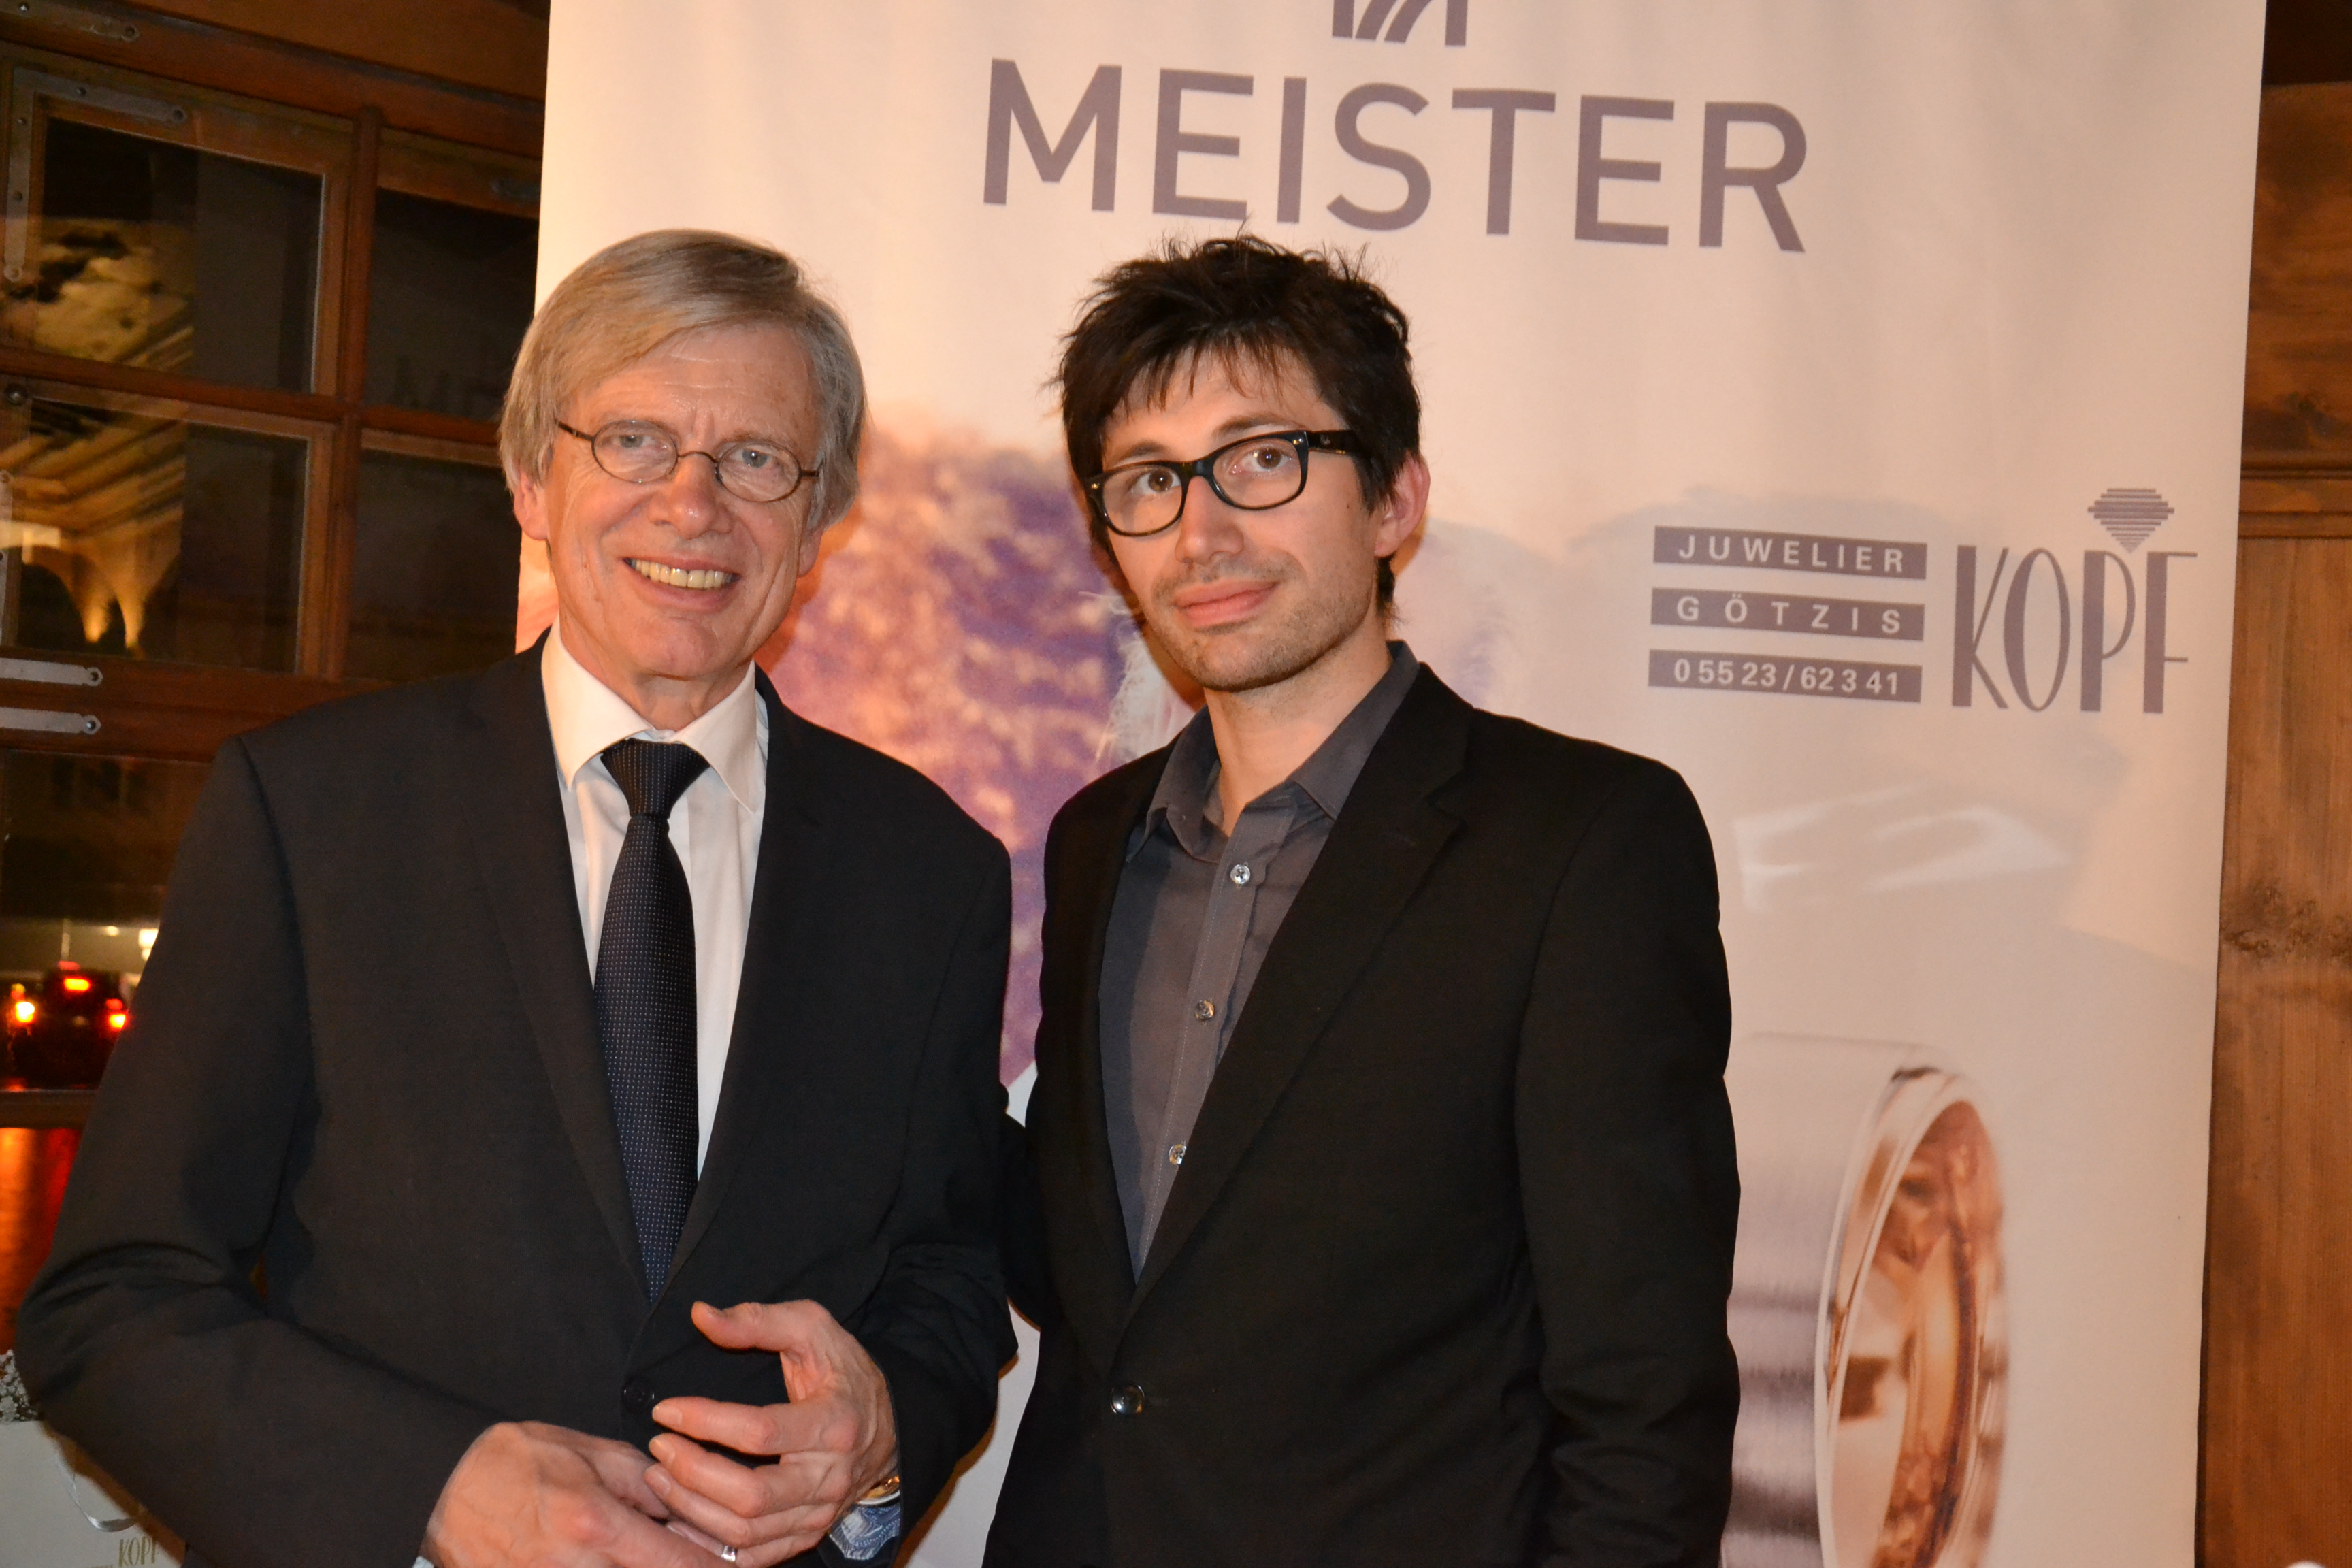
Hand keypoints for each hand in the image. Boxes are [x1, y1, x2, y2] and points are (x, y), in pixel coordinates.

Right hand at [423, 1421, 725, 1567]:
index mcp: (596, 1526)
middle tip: (706, 1557)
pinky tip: (618, 1561)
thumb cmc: (511, 1461)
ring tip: (653, 1552)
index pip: (680, 1564)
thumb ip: (645, 1482)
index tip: (741, 1564)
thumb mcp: (588, 1453)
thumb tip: (687, 1508)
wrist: (436, 1485)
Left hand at [642, 1300, 898, 1566]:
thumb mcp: (812, 1330)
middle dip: (692, 1474)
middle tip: (659, 1448)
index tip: (666, 1409)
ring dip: (692, 1509)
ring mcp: (819, 1513)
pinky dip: (710, 1548)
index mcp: (834, 1424)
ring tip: (660, 1479)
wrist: (889, 1427)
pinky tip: (680, 1522)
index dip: (705, 1421)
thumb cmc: (844, 1374)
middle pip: (751, 1496)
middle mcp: (830, 1477)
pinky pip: (754, 1557)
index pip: (760, 1432)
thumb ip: (757, 1321)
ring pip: (747, 1532)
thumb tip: (701, 1315)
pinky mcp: (807, 1535)